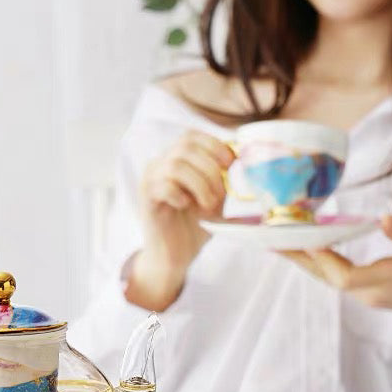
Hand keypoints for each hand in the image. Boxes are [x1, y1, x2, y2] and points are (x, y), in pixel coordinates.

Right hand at [125, 130, 234, 310]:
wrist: (173, 255)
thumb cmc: (194, 225)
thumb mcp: (215, 197)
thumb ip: (224, 180)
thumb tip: (246, 163)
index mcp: (175, 159)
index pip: (191, 136)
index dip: (214, 145)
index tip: (231, 164)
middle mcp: (159, 165)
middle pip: (185, 147)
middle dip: (211, 169)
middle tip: (221, 195)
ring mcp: (150, 181)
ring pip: (176, 165)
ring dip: (200, 185)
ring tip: (207, 206)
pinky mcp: (146, 199)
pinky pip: (164, 187)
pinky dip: (182, 196)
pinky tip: (186, 207)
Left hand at [283, 215, 391, 309]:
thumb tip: (384, 218)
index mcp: (386, 283)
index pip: (345, 277)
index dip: (327, 260)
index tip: (309, 242)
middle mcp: (370, 294)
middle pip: (328, 278)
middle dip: (300, 259)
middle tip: (273, 243)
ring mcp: (369, 297)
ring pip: (330, 279)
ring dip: (308, 261)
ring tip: (283, 245)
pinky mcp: (370, 294)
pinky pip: (337, 278)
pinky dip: (323, 263)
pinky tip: (310, 252)